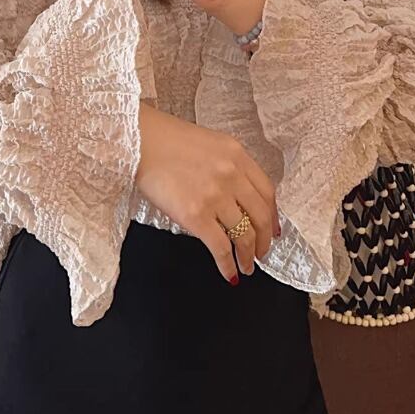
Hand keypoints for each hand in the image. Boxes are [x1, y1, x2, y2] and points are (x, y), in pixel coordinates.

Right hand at [136, 101, 281, 283]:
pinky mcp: (196, 215)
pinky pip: (221, 248)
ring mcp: (215, 196)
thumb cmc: (168, 140)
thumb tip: (238, 196)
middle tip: (261, 253)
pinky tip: (229, 273)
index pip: (267, 192)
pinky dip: (228, 265)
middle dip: (263, 241)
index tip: (272, 229)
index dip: (273, 215)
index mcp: (237, 156)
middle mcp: (232, 175)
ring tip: (246, 267)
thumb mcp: (211, 144)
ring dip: (248, 257)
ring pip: (244, 235)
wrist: (141, 142)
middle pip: (261, 216)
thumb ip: (229, 166)